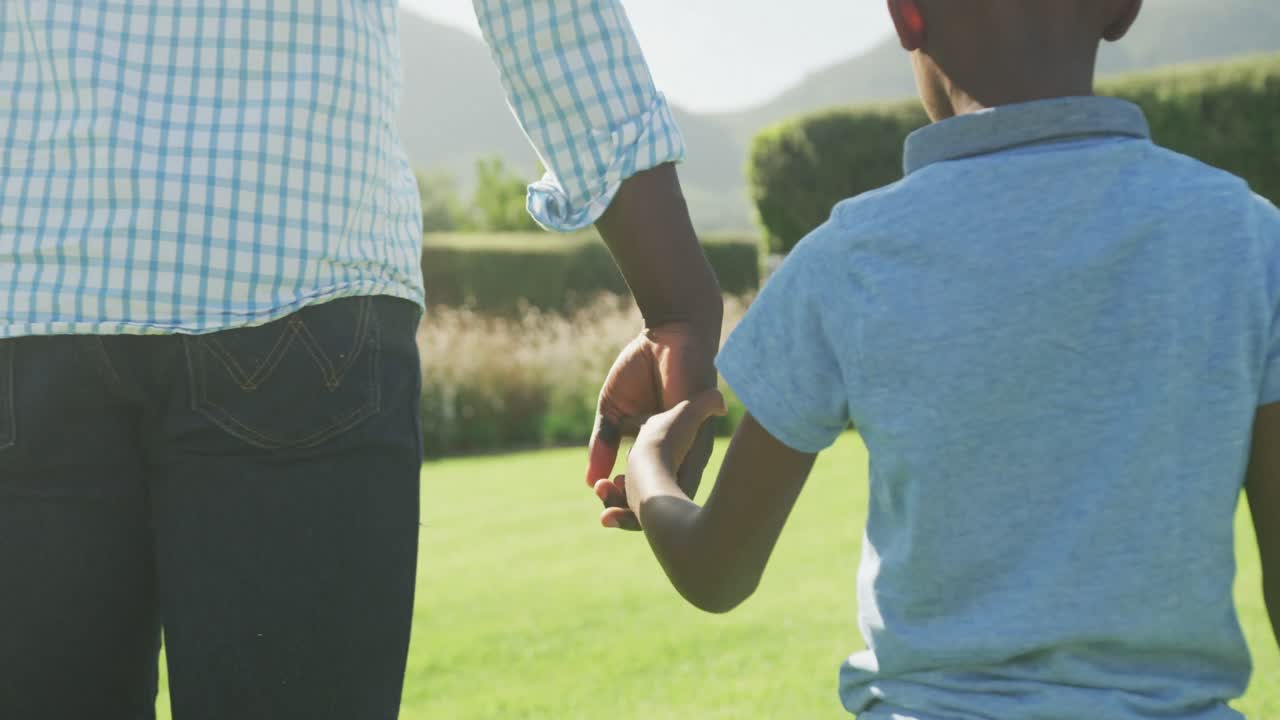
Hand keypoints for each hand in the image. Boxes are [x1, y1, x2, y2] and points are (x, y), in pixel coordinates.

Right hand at [586, 322, 717, 529]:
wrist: (667, 331)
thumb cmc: (643, 367)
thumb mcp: (614, 409)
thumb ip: (603, 442)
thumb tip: (589, 480)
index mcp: (659, 447)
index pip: (646, 489)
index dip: (624, 505)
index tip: (599, 506)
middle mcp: (680, 450)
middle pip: (663, 498)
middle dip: (632, 514)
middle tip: (604, 514)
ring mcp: (693, 441)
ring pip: (677, 488)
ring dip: (646, 500)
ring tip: (615, 499)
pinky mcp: (701, 427)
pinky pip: (689, 463)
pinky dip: (664, 476)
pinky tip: (641, 481)